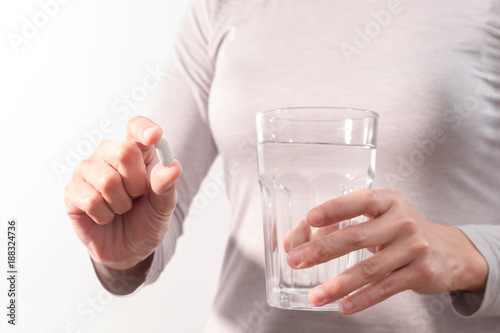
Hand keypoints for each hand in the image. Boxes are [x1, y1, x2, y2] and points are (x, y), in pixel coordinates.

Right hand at [64, 116, 181, 270]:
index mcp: (136, 151)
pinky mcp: (72, 190)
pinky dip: (105, 215)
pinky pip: (91, 199)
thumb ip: (167, 185)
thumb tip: (173, 167)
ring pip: (107, 180)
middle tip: (136, 196)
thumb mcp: (164, 204)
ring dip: (121, 203)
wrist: (131, 249)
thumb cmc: (147, 219)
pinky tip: (105, 217)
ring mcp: (88, 170)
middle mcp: (109, 154)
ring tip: (121, 208)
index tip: (154, 137)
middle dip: (137, 183)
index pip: (137, 126)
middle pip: (123, 151)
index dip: (144, 129)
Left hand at [286, 189, 487, 313]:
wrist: (449, 252)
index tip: (310, 219)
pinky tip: (343, 306)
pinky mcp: (421, 273)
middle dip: (321, 250)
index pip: (359, 201)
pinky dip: (362, 299)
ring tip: (315, 296)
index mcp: (389, 201)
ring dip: (337, 285)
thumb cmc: (402, 230)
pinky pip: (385, 288)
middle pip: (356, 237)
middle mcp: (402, 221)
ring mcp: (414, 247)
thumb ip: (348, 222)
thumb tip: (297, 236)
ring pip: (368, 269)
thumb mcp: (383, 216)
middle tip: (295, 261)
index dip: (334, 208)